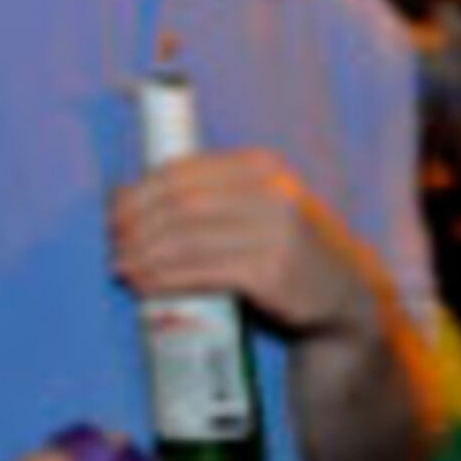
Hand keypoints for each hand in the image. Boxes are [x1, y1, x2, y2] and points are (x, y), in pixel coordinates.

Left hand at [111, 150, 382, 336]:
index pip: (182, 173)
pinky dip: (166, 278)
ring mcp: (275, 231)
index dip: (139, 193)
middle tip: (114, 245)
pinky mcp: (272, 270)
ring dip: (145, 256)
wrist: (346, 294)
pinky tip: (146, 285)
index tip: (114, 214)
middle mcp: (270, 192)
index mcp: (260, 166)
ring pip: (187, 239)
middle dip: (137, 226)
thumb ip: (209, 197)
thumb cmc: (285, 249)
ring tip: (122, 268)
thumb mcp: (258, 206)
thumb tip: (128, 200)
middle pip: (180, 205)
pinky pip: (202, 271)